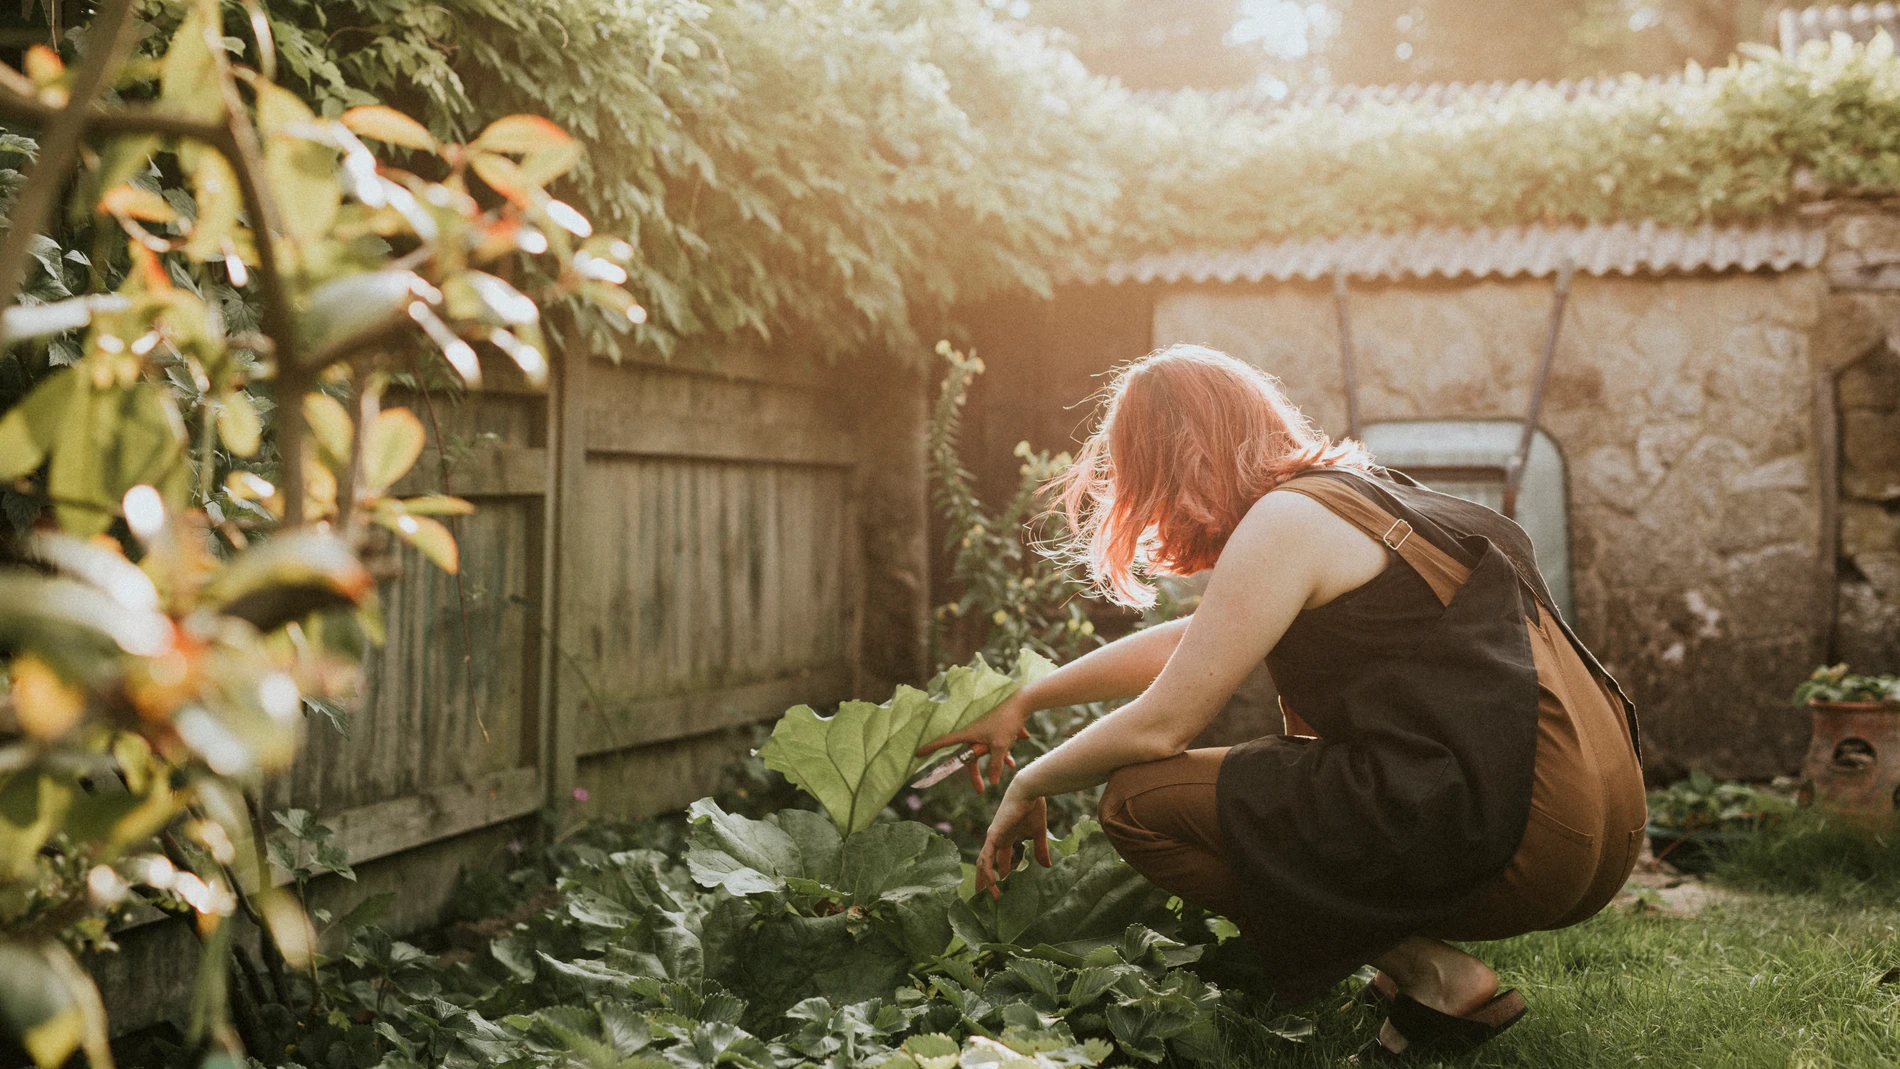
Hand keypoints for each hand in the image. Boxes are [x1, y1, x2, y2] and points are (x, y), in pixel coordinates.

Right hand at [916, 690, 1033, 791]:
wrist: (1020, 704)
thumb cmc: (1006, 722)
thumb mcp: (1000, 746)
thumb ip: (996, 765)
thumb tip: (992, 781)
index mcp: (968, 735)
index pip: (944, 742)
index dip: (930, 748)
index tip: (918, 753)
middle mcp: (973, 734)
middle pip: (969, 758)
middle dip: (975, 774)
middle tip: (980, 790)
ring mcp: (984, 733)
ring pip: (985, 753)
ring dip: (995, 763)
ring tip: (1007, 769)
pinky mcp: (995, 732)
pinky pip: (996, 748)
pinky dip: (1004, 755)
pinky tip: (1012, 763)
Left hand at [973, 785, 1049, 898]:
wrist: (1029, 791)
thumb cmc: (1033, 807)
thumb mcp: (1038, 833)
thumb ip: (1040, 849)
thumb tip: (1047, 866)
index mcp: (1005, 838)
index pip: (999, 860)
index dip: (1000, 874)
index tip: (1002, 889)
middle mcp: (996, 839)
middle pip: (986, 863)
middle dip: (985, 880)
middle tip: (985, 898)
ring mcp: (993, 837)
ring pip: (983, 863)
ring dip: (985, 880)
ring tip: (987, 897)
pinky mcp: (993, 835)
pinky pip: (987, 857)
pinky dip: (988, 871)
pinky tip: (992, 884)